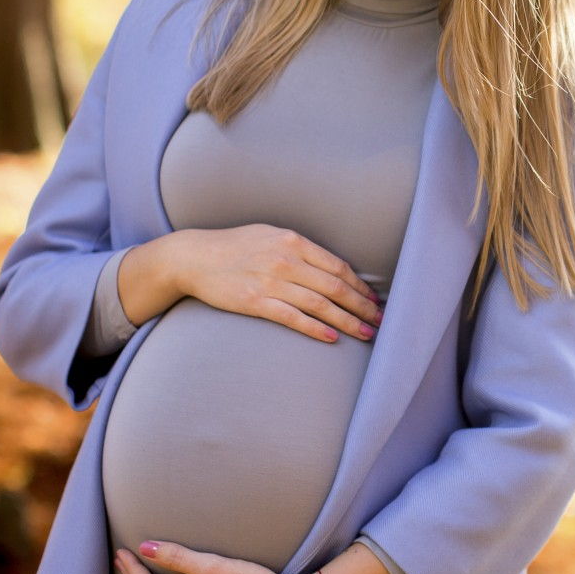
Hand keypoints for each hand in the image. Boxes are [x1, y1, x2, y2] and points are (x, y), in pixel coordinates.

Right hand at [171, 224, 384, 343]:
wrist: (194, 257)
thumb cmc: (235, 246)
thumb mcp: (270, 235)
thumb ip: (299, 249)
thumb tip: (330, 268)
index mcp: (293, 241)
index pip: (337, 266)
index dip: (360, 286)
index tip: (374, 300)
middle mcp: (286, 260)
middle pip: (335, 286)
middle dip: (362, 306)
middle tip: (380, 320)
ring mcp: (271, 282)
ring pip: (319, 305)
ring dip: (347, 321)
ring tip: (366, 333)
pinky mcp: (256, 302)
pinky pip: (293, 318)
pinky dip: (315, 328)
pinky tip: (332, 338)